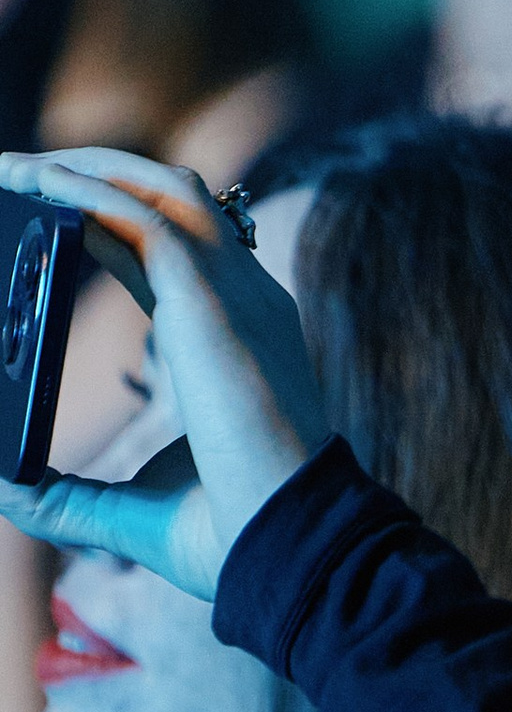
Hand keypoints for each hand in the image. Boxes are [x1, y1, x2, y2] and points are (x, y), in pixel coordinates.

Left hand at [0, 152, 328, 597]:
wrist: (284, 544)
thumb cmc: (229, 537)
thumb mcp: (125, 510)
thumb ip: (62, 495)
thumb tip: (2, 486)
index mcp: (238, 342)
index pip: (175, 259)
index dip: (109, 228)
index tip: (47, 216)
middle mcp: (245, 303)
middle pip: (176, 203)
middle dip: (98, 177)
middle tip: (19, 174)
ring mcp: (235, 292)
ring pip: (166, 187)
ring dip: (90, 166)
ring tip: (19, 167)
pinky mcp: (209, 297)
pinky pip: (143, 213)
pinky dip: (86, 189)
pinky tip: (35, 182)